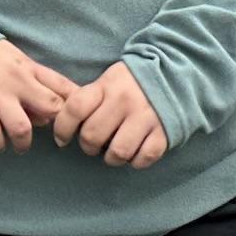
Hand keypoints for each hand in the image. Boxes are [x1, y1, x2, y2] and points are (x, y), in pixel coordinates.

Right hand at [0, 38, 75, 151]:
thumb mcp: (18, 60)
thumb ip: (36, 83)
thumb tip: (48, 116)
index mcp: (30, 68)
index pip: (63, 86)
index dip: (76, 105)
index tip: (76, 118)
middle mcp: (17, 81)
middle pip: (50, 108)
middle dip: (55, 126)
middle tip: (51, 136)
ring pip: (22, 127)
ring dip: (24, 143)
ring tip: (21, 146)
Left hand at [49, 63, 168, 170]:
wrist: (174, 73)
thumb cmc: (132, 83)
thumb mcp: (108, 81)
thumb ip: (89, 100)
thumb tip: (63, 125)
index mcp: (107, 86)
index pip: (74, 109)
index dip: (62, 128)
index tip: (62, 139)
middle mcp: (125, 101)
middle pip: (92, 136)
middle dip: (88, 147)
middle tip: (94, 145)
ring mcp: (146, 117)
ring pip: (117, 152)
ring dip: (111, 158)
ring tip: (114, 151)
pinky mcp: (164, 132)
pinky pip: (143, 158)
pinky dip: (136, 161)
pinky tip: (135, 152)